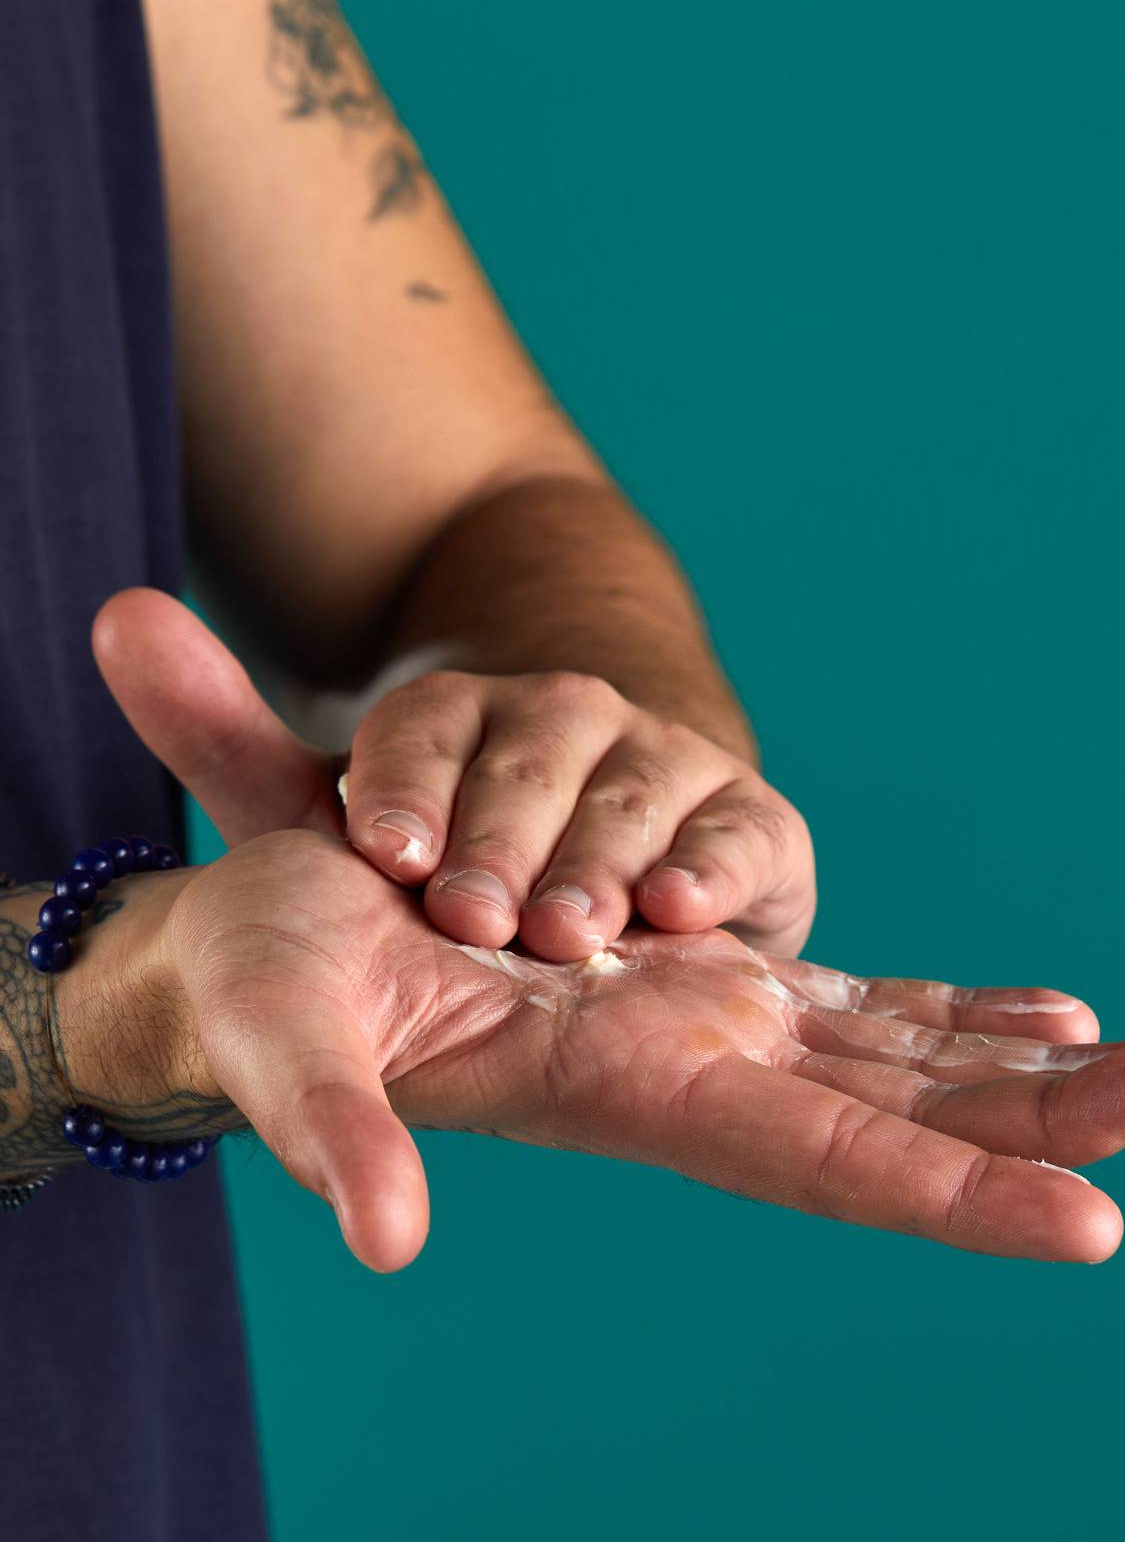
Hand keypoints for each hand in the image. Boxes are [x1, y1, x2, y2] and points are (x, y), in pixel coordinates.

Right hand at [51, 826, 1124, 1267]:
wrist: (264, 948)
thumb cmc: (268, 992)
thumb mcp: (292, 1045)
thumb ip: (336, 1134)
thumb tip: (387, 1236)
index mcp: (621, 1086)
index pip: (821, 1160)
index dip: (955, 1193)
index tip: (1095, 1225)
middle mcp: (687, 1064)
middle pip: (896, 1117)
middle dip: (1033, 1134)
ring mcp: (701, 1018)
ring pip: (896, 1057)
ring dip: (1022, 1074)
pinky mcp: (693, 974)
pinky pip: (856, 1000)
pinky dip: (952, 1013)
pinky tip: (1040, 1014)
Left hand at [92, 589, 815, 957]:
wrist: (613, 889)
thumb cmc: (457, 859)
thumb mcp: (332, 814)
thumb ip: (222, 731)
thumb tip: (114, 612)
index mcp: (462, 716)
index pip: (423, 728)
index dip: (403, 788)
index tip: (382, 853)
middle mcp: (567, 720)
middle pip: (531, 759)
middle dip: (502, 838)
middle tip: (472, 916)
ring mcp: (666, 765)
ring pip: (632, 793)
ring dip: (600, 861)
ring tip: (567, 929)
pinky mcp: (752, 823)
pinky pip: (743, 833)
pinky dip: (719, 865)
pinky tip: (682, 906)